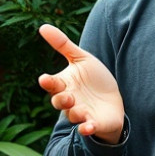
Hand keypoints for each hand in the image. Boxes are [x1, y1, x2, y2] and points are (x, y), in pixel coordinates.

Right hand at [37, 24, 124, 143]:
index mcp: (64, 84)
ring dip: (75, 113)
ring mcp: (80, 113)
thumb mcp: (81, 59)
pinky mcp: (93, 123)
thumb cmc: (93, 78)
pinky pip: (86, 128)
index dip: (48, 82)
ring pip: (72, 115)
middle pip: (59, 101)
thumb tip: (42, 26)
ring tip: (82, 111)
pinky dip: (86, 129)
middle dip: (61, 99)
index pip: (52, 84)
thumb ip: (62, 45)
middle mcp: (69, 100)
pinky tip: (88, 127)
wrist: (112, 100)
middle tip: (68, 96)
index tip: (45, 79)